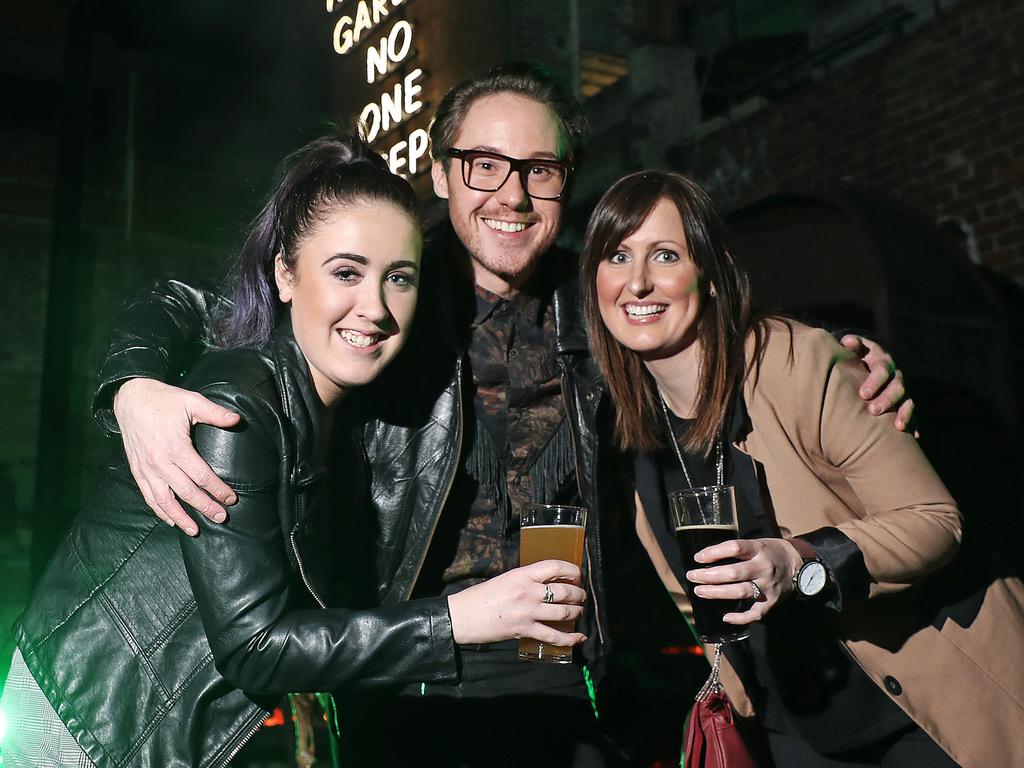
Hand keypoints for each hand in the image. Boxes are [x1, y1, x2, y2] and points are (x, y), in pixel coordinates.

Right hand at [114, 378, 240, 535]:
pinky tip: (171, 520)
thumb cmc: (164, 400)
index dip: (217, 490)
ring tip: (195, 530)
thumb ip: (215, 413)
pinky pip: (148, 496)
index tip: (231, 499)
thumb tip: (238, 420)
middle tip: (221, 518)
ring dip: (181, 517)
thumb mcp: (192, 401)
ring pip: (164, 500)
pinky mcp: (137, 470)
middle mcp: (160, 462)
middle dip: (205, 507)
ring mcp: (146, 469)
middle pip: (186, 492)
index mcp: (176, 447)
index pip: (201, 476)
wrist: (130, 398)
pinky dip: (159, 510)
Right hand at [446, 560, 587, 645]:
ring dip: (577, 612)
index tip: (577, 575)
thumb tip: (546, 584)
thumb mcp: (505, 579)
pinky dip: (570, 638)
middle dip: (579, 593)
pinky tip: (579, 637)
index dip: (572, 570)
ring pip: (564, 612)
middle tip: (581, 596)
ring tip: (579, 611)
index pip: (554, 566)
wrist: (461, 616)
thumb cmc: (480, 597)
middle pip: (565, 590)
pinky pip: (554, 636)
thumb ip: (525, 580)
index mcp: (522, 574)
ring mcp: (528, 612)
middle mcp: (528, 591)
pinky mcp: (525, 630)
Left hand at [685, 538, 803, 624]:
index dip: (714, 552)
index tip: (697, 557)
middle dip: (708, 575)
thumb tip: (706, 557)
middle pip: (733, 573)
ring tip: (699, 591)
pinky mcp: (771, 602)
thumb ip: (737, 550)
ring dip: (717, 593)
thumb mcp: (756, 543)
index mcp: (759, 549)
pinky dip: (740, 618)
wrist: (799, 565)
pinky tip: (725, 617)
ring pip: (740, 592)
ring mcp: (768, 586)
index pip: (734, 548)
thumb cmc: (770, 552)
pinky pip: (755, 613)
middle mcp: (764, 567)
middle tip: (692, 576)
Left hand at [840, 334, 916, 433]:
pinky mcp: (904, 400)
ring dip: (904, 413)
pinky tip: (914, 436)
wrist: (871, 359)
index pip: (882, 370)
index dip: (874, 382)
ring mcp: (902, 388)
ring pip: (907, 400)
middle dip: (886, 400)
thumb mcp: (856, 347)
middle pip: (897, 387)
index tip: (863, 394)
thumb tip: (847, 341)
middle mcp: (896, 375)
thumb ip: (853, 344)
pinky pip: (912, 412)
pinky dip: (913, 423)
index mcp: (883, 361)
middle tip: (873, 411)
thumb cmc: (858, 355)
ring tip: (898, 427)